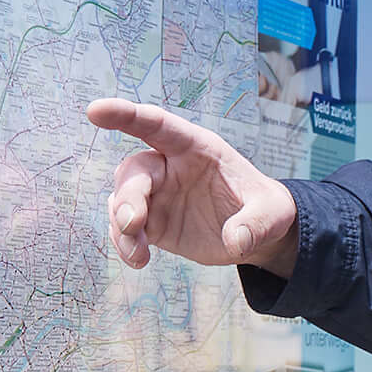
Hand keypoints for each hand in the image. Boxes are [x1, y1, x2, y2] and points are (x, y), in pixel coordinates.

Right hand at [86, 98, 300, 275]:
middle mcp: (170, 166)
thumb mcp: (274, 213)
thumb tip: (236, 242)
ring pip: (122, 199)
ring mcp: (157, 194)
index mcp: (196, 148)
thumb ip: (256, 224)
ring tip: (137, 253)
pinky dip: (124, 243)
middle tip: (132, 224)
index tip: (97, 111)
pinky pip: (125, 228)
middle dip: (128, 196)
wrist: (257, 233)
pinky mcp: (152, 222)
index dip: (126, 115)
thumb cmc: (265, 208)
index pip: (156, 125)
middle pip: (134, 170)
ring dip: (121, 226)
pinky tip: (138, 260)